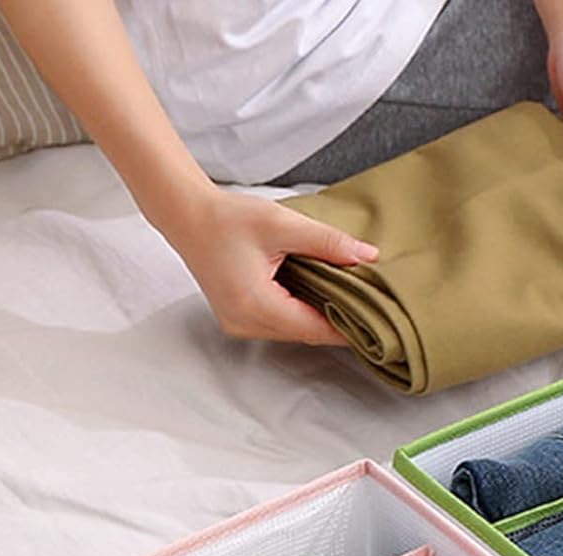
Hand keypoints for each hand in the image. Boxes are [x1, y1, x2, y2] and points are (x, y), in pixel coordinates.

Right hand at [157, 186, 377, 344]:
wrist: (187, 215)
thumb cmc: (228, 218)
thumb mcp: (283, 224)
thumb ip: (327, 242)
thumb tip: (368, 256)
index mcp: (256, 306)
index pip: (315, 328)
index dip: (347, 325)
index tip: (376, 319)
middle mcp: (247, 324)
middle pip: (306, 333)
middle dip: (334, 319)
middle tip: (365, 303)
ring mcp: (240, 326)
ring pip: (293, 331)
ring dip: (316, 316)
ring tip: (341, 296)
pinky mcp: (239, 320)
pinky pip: (279, 324)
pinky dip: (298, 312)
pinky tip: (312, 294)